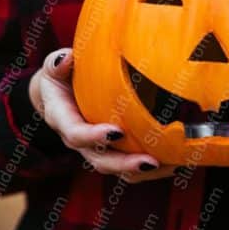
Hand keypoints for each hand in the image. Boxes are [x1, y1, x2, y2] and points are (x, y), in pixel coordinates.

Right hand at [29, 48, 176, 182]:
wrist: (58, 97)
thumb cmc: (59, 78)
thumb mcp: (54, 68)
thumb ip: (57, 64)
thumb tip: (67, 58)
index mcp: (63, 120)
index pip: (76, 134)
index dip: (94, 137)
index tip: (117, 132)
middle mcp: (80, 141)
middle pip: (100, 160)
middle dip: (125, 164)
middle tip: (149, 162)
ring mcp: (96, 149)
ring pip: (117, 169)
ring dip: (143, 171)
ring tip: (169, 166)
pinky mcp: (112, 151)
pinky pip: (129, 167)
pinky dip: (152, 168)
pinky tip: (174, 163)